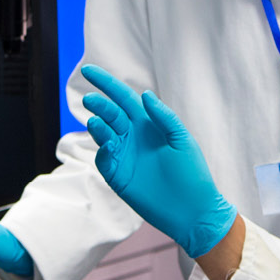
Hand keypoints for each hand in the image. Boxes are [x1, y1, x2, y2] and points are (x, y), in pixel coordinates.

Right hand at [80, 64, 236, 259]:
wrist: (192, 210)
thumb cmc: (192, 173)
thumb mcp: (182, 140)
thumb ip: (164, 117)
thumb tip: (145, 95)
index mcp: (148, 123)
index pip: (123, 97)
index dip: (106, 83)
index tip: (87, 69)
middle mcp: (133, 136)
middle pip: (110, 113)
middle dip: (99, 104)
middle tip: (91, 100)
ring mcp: (123, 156)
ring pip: (103, 134)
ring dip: (97, 124)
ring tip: (96, 120)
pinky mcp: (117, 176)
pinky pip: (103, 158)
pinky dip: (102, 150)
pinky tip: (108, 145)